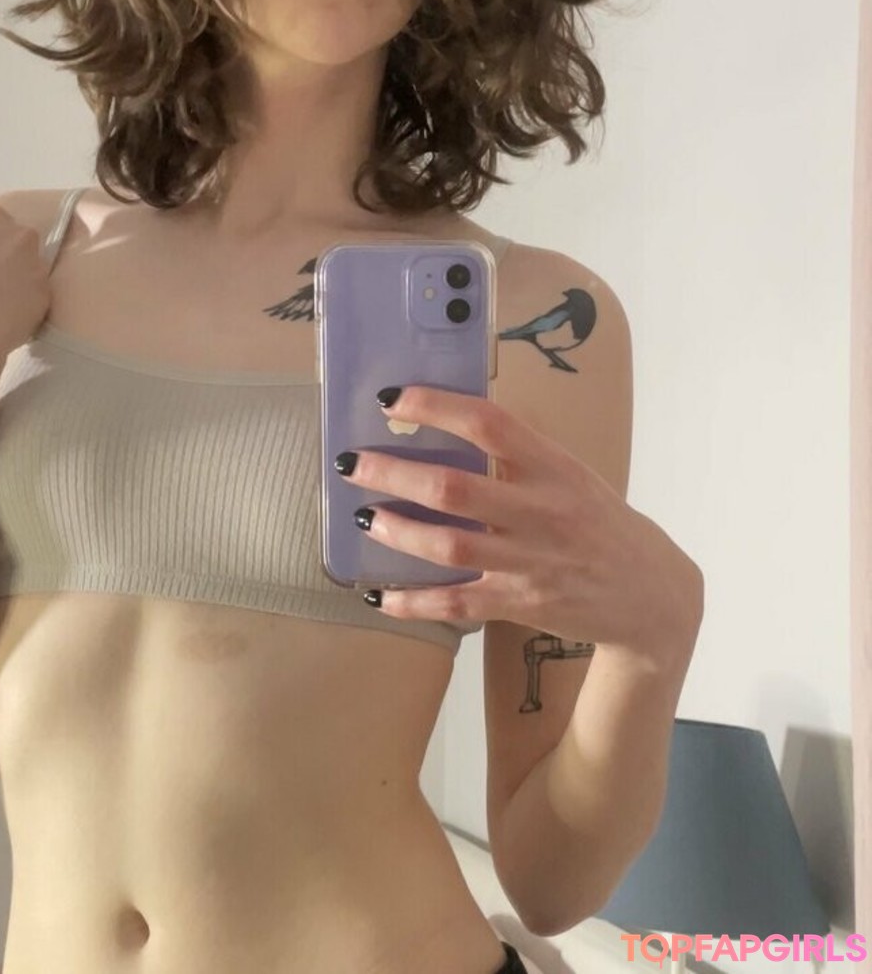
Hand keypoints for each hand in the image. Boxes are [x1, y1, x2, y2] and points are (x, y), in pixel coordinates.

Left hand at [337, 384, 701, 660]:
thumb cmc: (597, 520)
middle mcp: (541, 510)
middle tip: (353, 464)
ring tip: (363, 519)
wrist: (651, 594)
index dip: (437, 407)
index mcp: (552, 465)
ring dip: (398, 532)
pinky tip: (380, 596)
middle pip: (455, 489)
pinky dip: (416, 601)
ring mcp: (530, 561)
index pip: (490, 424)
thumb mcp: (568, 472)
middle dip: (395, 474)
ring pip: (450, 546)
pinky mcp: (522, 604)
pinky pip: (459, 603)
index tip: (392, 398)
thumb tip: (442, 420)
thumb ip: (516, 453)